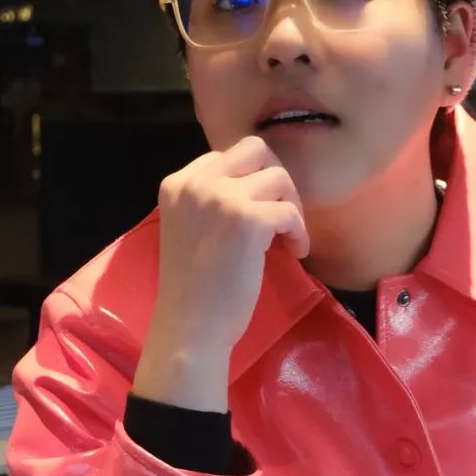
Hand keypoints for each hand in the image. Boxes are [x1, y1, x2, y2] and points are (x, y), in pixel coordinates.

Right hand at [150, 134, 309, 360]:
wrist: (190, 326)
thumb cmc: (191, 288)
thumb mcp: (187, 228)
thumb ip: (208, 201)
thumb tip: (254, 183)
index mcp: (176, 184)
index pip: (224, 155)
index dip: (248, 180)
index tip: (256, 209)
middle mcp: (197, 183)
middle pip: (254, 149)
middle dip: (275, 178)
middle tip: (280, 212)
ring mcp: (223, 198)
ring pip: (278, 176)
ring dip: (290, 206)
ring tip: (286, 236)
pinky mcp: (249, 220)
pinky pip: (290, 211)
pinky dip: (299, 232)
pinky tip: (294, 252)